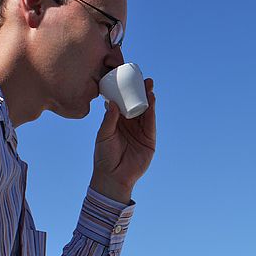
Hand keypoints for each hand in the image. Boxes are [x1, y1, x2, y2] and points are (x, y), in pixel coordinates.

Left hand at [90, 78, 156, 203]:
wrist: (114, 177)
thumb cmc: (104, 157)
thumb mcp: (103, 136)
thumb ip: (109, 120)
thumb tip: (112, 103)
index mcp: (116, 122)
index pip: (122, 103)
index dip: (125, 91)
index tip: (127, 79)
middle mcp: (129, 125)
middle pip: (136, 104)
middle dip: (140, 91)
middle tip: (142, 78)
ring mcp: (140, 131)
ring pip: (145, 111)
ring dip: (148, 98)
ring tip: (149, 85)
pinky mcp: (149, 138)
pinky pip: (151, 122)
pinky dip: (152, 110)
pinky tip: (152, 100)